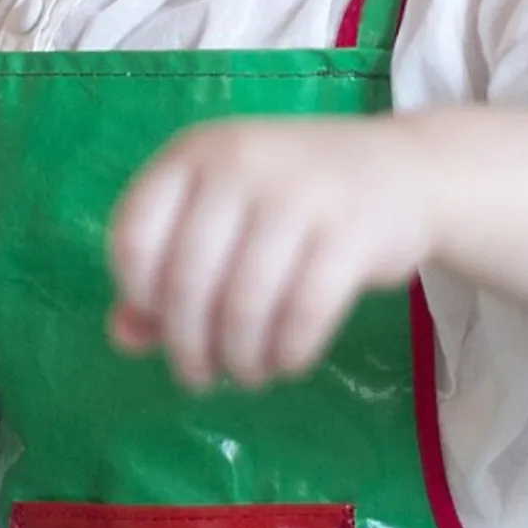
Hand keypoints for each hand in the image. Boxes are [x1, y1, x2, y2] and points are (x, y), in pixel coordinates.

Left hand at [105, 117, 437, 390]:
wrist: (405, 169)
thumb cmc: (295, 198)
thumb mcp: (225, 215)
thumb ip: (166, 270)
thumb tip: (123, 338)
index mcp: (195, 152)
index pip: (134, 237)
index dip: (138, 296)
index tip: (160, 324)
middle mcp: (241, 163)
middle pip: (186, 281)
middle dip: (188, 346)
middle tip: (200, 376)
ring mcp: (300, 194)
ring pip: (244, 305)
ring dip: (239, 358)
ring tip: (246, 373)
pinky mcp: (352, 232)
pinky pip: (303, 314)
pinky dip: (288, 353)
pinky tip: (286, 363)